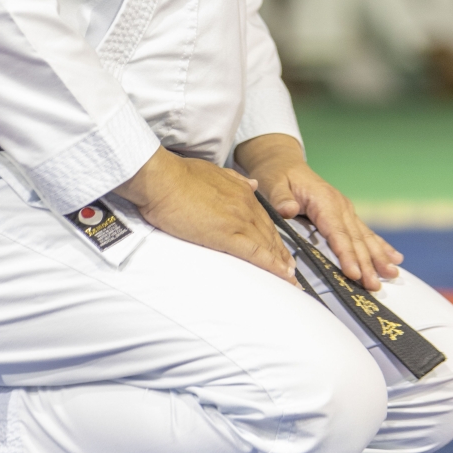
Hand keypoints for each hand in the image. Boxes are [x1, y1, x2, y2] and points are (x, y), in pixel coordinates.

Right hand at [116, 147, 297, 284]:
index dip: (273, 236)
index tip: (280, 249)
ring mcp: (237, 219)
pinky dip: (271, 266)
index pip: (263, 218)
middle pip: (268, 234)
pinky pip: (255, 253)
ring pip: (265, 245)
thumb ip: (234, 180)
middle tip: (290, 271)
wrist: (162, 178)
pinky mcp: (225, 234)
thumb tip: (251, 184)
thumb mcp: (212, 172)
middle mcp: (244, 204)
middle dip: (281, 254)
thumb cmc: (177, 176)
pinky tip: (282, 276)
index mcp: (240, 191)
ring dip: (280, 264)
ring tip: (290, 280)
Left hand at [234, 134, 402, 291]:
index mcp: (324, 200)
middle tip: (375, 286)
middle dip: (367, 264)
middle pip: (355, 239)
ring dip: (379, 257)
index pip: (337, 233)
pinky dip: (380, 246)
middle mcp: (340, 205)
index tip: (353, 274)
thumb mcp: (273, 184)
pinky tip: (395, 258)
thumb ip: (281, 198)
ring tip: (393, 274)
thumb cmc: (278, 175)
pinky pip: (365, 232)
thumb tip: (288, 210)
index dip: (346, 255)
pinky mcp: (346, 214)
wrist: (283, 163)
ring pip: (365, 237)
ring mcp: (345, 210)